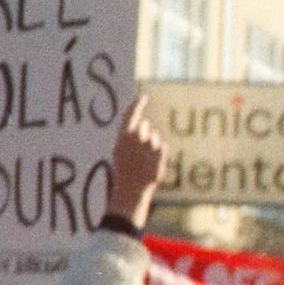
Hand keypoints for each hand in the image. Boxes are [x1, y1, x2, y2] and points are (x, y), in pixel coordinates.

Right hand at [104, 95, 166, 222]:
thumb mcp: (120, 151)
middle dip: (144, 133)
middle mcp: (137, 137)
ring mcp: (150, 144)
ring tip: (144, 160)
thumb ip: (129, 136)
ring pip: (155, 136)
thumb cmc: (124, 170)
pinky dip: (159, 153)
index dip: (137, 104)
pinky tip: (152, 163)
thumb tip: (142, 121)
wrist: (132, 188)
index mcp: (123, 137)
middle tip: (138, 150)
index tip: (143, 96)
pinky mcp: (161, 151)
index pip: (131, 115)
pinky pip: (162, 146)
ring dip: (152, 145)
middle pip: (145, 125)